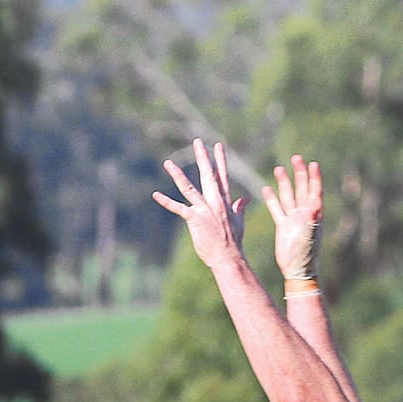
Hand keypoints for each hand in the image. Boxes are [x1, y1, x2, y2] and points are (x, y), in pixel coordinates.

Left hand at [152, 138, 247, 269]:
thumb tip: (246, 198)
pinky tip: (156, 195)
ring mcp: (204, 210)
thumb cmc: (233, 243)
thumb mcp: (239, 222)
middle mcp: (215, 202)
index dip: (220, 161)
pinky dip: (166, 202)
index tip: (217, 146)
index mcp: (225, 202)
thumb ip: (240, 207)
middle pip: (208, 175)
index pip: (222, 177)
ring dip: (177, 175)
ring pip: (189, 187)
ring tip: (168, 163)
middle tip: (197, 142)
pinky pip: (178, 208)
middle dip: (203, 158)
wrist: (228, 258)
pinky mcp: (195, 219)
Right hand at [264, 154, 321, 284]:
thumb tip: (316, 204)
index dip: (315, 177)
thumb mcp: (310, 235)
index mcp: (313, 214)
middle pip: (302, 188)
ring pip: (288, 196)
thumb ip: (312, 219)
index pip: (315, 190)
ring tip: (279, 168)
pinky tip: (266, 188)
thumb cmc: (306, 254)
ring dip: (284, 182)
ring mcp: (293, 219)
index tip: (313, 163)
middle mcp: (304, 214)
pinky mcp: (283, 226)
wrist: (297, 270)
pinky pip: (276, 209)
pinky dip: (271, 199)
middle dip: (300, 173)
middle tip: (296, 158)